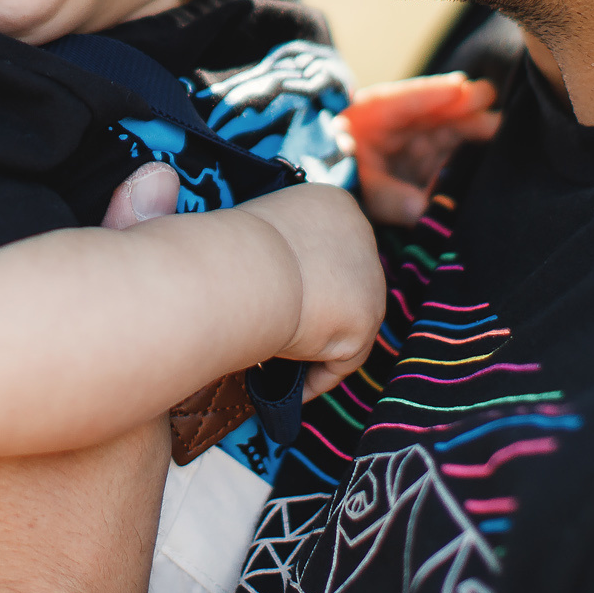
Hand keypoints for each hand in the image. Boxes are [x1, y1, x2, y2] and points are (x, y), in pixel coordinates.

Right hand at [241, 181, 383, 397]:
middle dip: (314, 311)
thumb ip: (262, 240)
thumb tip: (229, 246)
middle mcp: (361, 233)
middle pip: (340, 283)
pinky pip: (343, 359)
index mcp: (332, 202)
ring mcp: (370, 278)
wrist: (239, 268)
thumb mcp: (248, 225)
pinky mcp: (366, 319)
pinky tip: (293, 390)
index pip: (324, 247)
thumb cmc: (223, 245)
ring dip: (316, 344)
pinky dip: (317, 376)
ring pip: (344, 321)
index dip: (301, 276)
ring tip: (281, 363)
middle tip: (278, 333)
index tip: (275, 297)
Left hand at [341, 72, 501, 225]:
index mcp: (375, 112)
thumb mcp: (358, 185)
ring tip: (500, 128)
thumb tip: (421, 209)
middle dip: (465, 105)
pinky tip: (492, 151)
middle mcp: (402, 119)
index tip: (461, 87)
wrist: (333, 189)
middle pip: (438, 107)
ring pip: (452, 125)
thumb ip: (388, 197)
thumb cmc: (339, 177)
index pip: (408, 98)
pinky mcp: (430, 156)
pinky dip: (471, 150)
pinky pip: (453, 149)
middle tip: (489, 107)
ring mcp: (418, 136)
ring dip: (475, 126)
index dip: (434, 92)